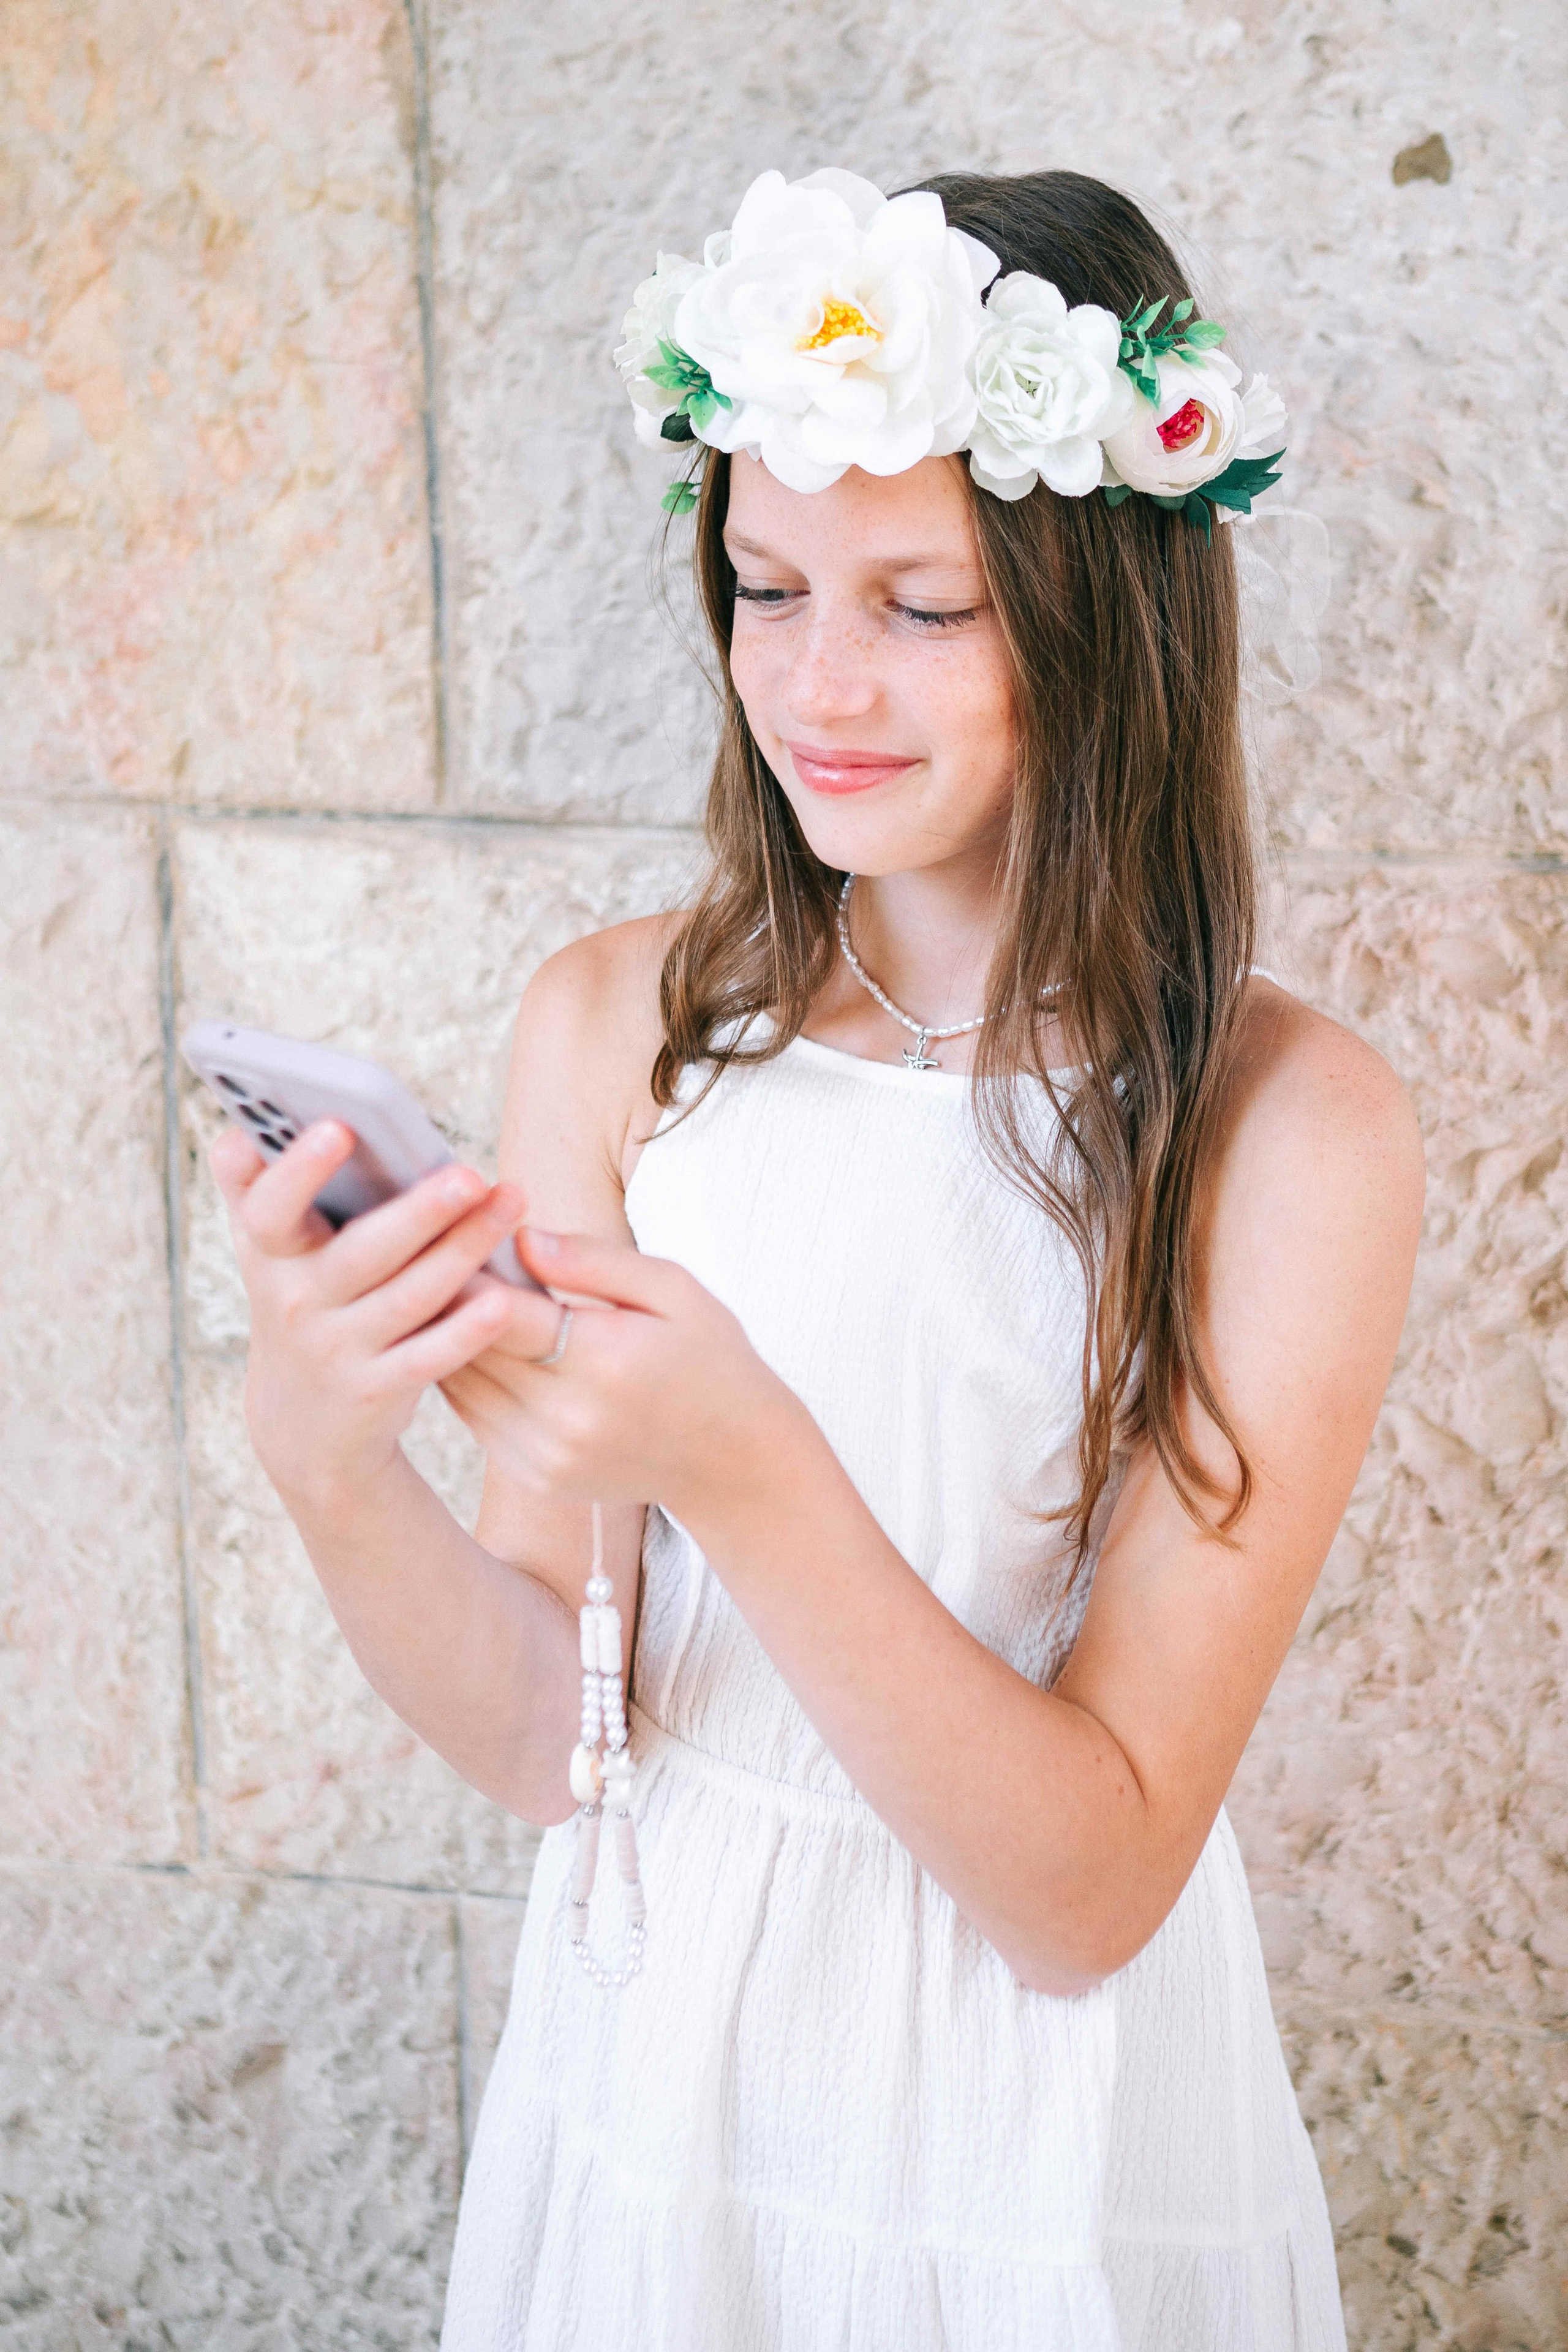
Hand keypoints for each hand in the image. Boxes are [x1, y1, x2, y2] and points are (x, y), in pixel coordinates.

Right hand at [209, 1119, 528, 1510]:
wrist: (301, 1424)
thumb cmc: (301, 1301)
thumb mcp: (269, 1251)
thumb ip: (258, 1186)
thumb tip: (243, 1127)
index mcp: (271, 1254)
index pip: (269, 1208)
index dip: (298, 1170)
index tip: (338, 1127)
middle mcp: (298, 1302)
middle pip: (361, 1252)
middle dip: (418, 1213)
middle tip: (469, 1174)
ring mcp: (337, 1350)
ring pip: (408, 1297)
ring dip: (463, 1251)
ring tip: (510, 1204)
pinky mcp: (378, 1390)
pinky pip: (427, 1357)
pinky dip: (465, 1330)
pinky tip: (503, 1300)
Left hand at [438, 1228, 803, 1519]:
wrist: (733, 1461)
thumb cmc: (711, 1359)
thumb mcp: (674, 1291)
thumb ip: (595, 1262)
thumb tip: (520, 1237)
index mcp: (605, 1361)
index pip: (502, 1310)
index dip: (465, 1268)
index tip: (446, 1231)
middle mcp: (567, 1418)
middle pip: (470, 1347)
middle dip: (445, 1296)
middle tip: (429, 1250)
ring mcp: (546, 1455)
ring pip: (460, 1384)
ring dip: (442, 1336)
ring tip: (434, 1289)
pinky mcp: (534, 1477)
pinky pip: (473, 1416)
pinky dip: (462, 1375)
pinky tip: (463, 1339)